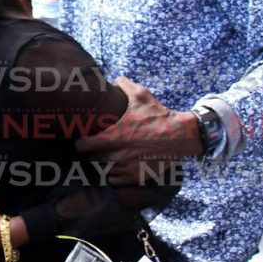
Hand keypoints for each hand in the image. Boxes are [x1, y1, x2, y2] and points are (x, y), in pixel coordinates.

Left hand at [75, 78, 199, 180]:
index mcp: (112, 136)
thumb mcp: (141, 95)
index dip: (81, 143)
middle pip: (90, 159)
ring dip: (102, 165)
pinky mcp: (135, 177)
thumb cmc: (159, 115)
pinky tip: (117, 167)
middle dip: (91, 154)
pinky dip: (113, 175)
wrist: (181, 136)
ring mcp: (125, 168)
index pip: (82, 146)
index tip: (84, 140)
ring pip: (102, 171)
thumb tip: (114, 80)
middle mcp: (116, 154)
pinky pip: (114, 180)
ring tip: (105, 157)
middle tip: (95, 148)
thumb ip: (124, 85)